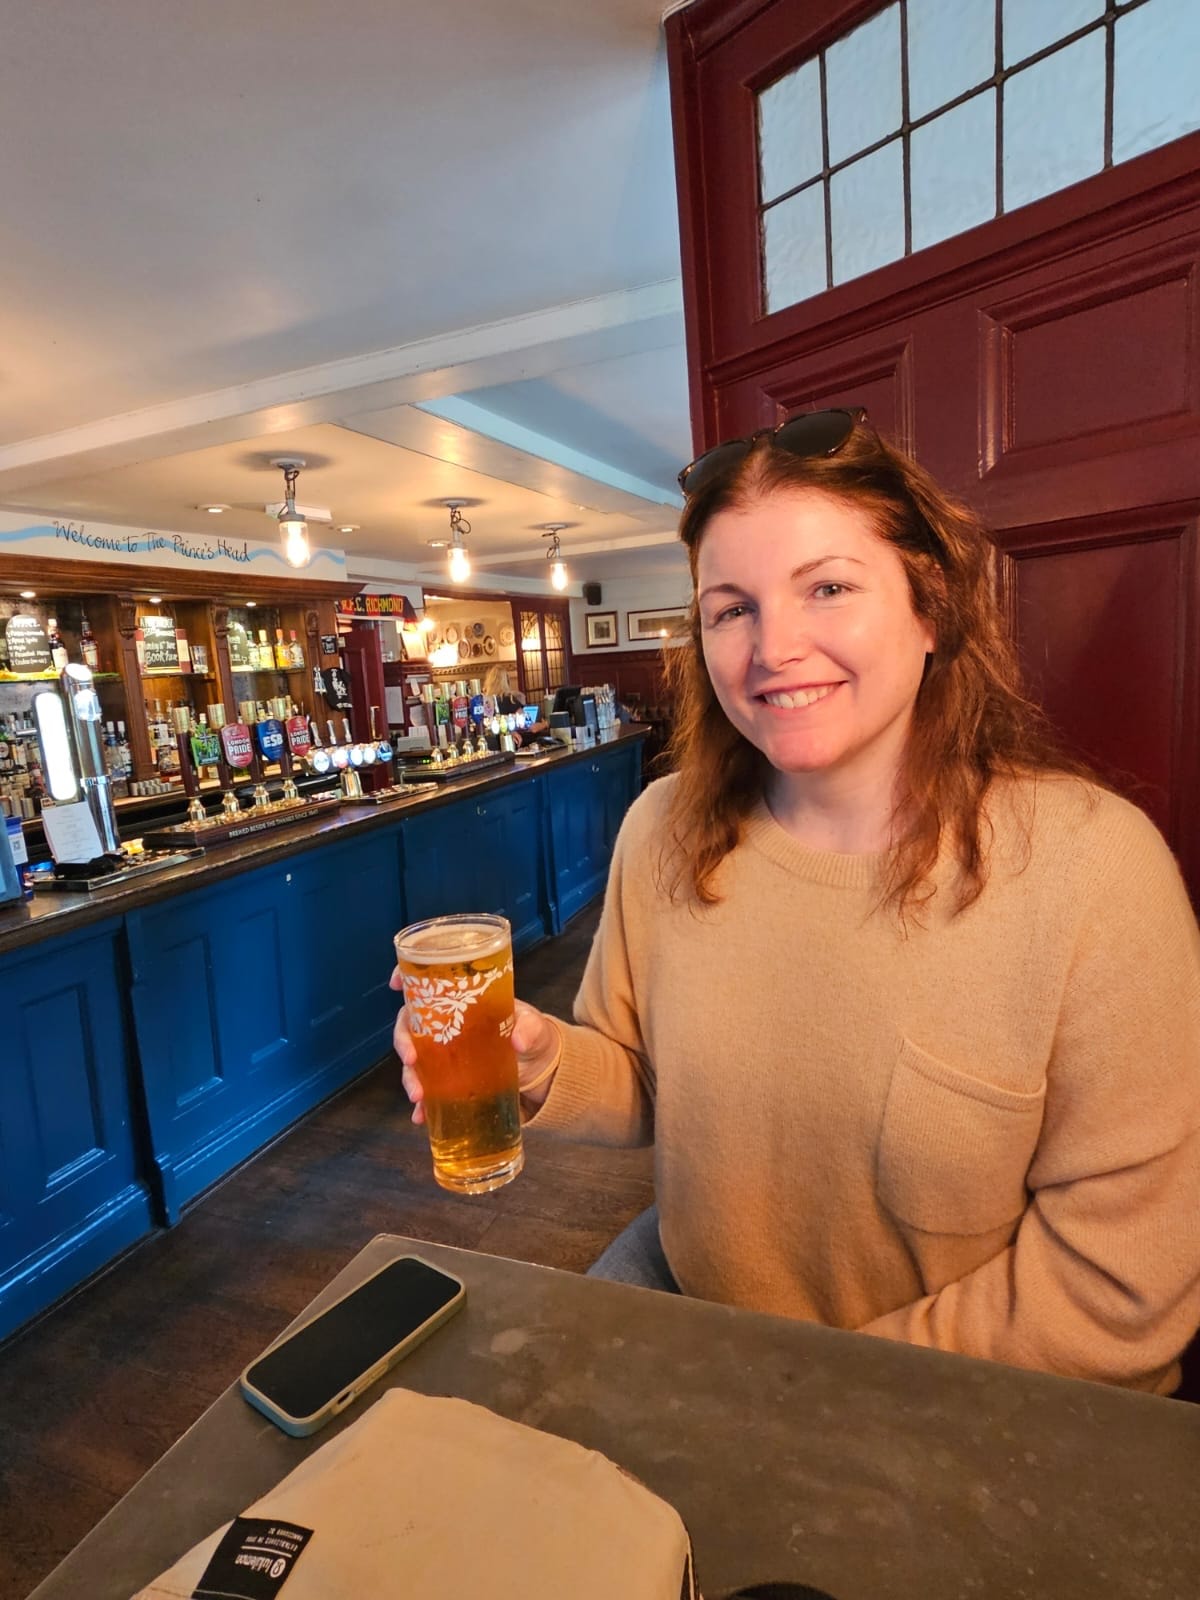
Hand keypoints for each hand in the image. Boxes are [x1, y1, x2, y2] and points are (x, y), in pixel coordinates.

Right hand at [389, 970, 561, 1124]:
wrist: (544, 1073)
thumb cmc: (535, 1038)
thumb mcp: (536, 1028)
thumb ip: (530, 1029)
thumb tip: (517, 1040)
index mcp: (465, 1003)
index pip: (430, 986)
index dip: (408, 979)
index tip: (395, 984)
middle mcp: (448, 1026)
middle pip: (412, 1025)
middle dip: (403, 1041)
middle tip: (409, 1058)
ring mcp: (447, 1055)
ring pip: (415, 1061)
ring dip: (409, 1077)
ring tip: (417, 1096)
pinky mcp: (451, 1082)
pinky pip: (429, 1091)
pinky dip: (422, 1105)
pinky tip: (421, 1116)